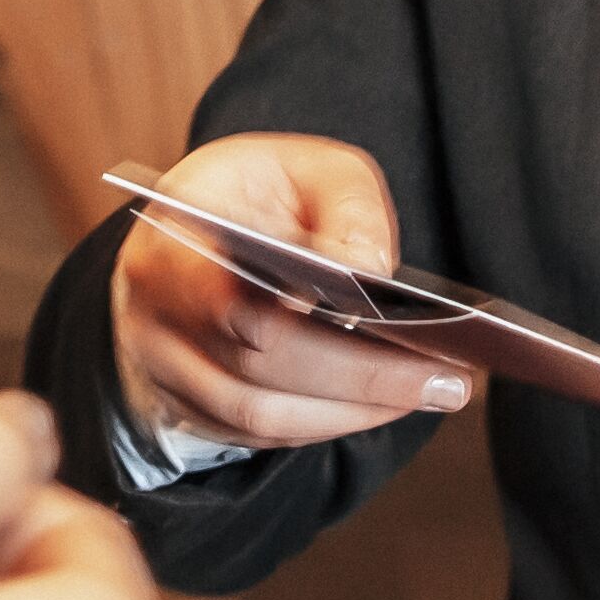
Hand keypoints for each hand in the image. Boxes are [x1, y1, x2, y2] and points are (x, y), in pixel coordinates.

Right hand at [106, 133, 464, 453]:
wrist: (197, 231)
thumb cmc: (261, 195)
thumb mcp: (308, 166)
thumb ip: (346, 204)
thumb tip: (370, 270)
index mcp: (176, 233)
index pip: (227, 295)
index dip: (300, 323)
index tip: (383, 324)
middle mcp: (152, 307)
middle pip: (258, 365)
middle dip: (360, 377)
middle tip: (448, 379)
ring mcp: (162, 365)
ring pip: (258, 414)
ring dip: (351, 412)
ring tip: (433, 393)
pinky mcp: (184, 404)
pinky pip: (257, 434)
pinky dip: (325, 424)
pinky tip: (384, 404)